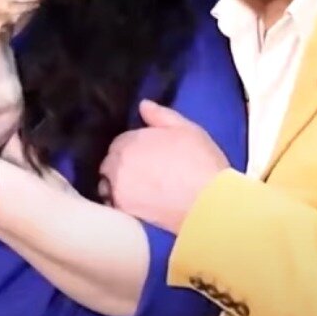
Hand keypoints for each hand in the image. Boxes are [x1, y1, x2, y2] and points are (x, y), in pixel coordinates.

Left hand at [100, 99, 228, 231]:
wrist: (207, 202)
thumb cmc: (200, 162)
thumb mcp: (185, 129)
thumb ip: (160, 115)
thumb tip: (143, 105)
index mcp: (129, 142)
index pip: (120, 141)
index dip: (135, 146)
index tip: (149, 152)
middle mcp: (117, 165)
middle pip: (112, 162)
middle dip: (124, 163)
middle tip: (146, 169)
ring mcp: (118, 189)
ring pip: (109, 183)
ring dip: (119, 182)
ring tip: (141, 186)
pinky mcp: (124, 211)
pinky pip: (114, 202)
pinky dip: (121, 200)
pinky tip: (138, 200)